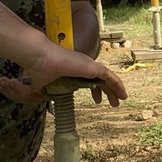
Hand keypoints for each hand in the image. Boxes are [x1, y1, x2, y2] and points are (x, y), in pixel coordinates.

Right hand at [0, 58, 126, 106]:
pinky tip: (122, 94)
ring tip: (120, 101)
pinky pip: (110, 77)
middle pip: (101, 79)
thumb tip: (39, 98)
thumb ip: (41, 92)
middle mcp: (83, 66)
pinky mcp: (92, 67)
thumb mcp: (39, 86)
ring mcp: (89, 65)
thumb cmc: (38, 70)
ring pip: (108, 78)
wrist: (39, 58)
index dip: (95, 90)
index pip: (89, 80)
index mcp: (74, 70)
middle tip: (113, 103)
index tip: (96, 100)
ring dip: (115, 90)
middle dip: (108, 91)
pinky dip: (117, 85)